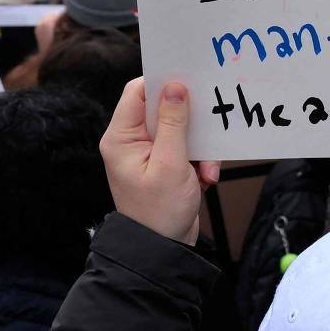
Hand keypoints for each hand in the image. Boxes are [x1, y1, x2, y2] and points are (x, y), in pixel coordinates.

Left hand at [101, 78, 219, 244]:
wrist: (162, 248)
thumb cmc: (159, 211)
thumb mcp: (171, 164)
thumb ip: (174, 123)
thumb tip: (175, 85)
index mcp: (121, 138)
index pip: (137, 92)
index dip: (162, 82)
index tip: (190, 81)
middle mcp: (132, 141)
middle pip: (164, 109)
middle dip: (191, 122)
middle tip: (208, 130)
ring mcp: (149, 152)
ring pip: (181, 128)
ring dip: (201, 146)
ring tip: (207, 168)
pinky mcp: (165, 163)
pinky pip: (187, 147)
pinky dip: (201, 160)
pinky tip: (206, 178)